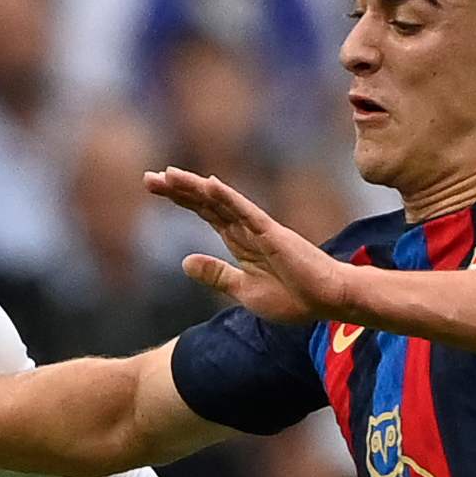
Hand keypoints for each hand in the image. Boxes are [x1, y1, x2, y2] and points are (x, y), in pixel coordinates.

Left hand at [146, 167, 347, 324]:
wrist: (327, 302)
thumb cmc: (293, 297)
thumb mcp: (243, 290)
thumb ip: (215, 274)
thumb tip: (184, 262)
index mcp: (239, 241)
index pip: (204, 212)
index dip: (179, 198)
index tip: (152, 186)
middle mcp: (246, 229)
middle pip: (206, 203)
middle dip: (178, 190)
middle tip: (149, 177)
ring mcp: (259, 229)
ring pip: (221, 203)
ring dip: (196, 188)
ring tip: (169, 175)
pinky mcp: (273, 234)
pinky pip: (246, 212)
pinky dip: (228, 198)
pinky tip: (209, 185)